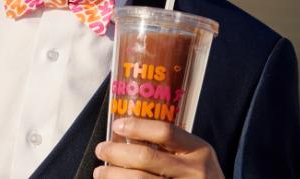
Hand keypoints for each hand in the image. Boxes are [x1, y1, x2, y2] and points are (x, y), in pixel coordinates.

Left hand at [94, 118, 224, 178]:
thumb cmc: (198, 177)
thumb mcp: (194, 157)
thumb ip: (171, 146)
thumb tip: (126, 133)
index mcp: (199, 150)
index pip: (165, 132)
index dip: (138, 127)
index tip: (117, 125)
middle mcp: (194, 172)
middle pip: (146, 157)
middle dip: (117, 152)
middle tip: (101, 149)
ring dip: (113, 175)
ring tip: (100, 172)